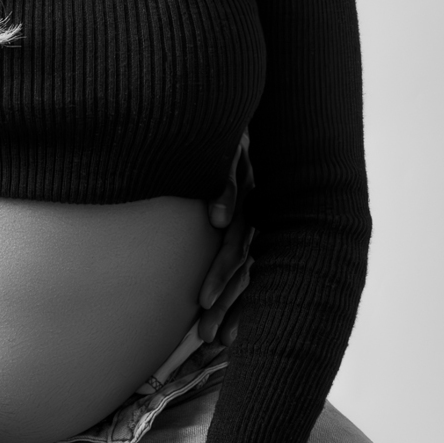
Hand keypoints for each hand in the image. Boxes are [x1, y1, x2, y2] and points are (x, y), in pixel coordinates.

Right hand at [199, 134, 253, 345]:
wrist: (231, 100)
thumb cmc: (222, 152)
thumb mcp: (221, 191)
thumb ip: (212, 221)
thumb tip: (184, 252)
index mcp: (258, 221)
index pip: (250, 272)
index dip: (239, 307)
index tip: (222, 342)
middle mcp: (259, 207)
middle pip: (247, 265)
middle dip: (230, 304)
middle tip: (209, 339)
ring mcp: (252, 181)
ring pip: (241, 232)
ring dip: (223, 268)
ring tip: (205, 301)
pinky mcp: (239, 151)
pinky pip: (234, 175)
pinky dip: (227, 195)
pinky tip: (217, 217)